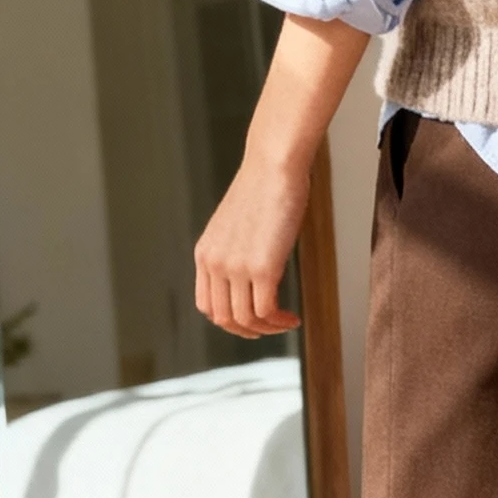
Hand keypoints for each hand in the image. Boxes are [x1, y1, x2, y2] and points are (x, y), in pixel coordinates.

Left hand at [194, 151, 309, 337]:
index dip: (229, 320)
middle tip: (270, 328)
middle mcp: (214, 263)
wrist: (273, 165)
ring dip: (268, 328)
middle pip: (223, 319)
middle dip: (248, 331)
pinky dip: (279, 322)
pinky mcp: (262, 268)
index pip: (206, 305)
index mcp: (205, 253)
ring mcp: (236, 267)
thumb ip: (236, 250)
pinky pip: (266, 311)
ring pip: (246, 319)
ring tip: (286, 323)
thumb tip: (254, 270)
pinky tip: (292, 317)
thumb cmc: (264, 187)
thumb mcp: (237, 224)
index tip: (252, 318)